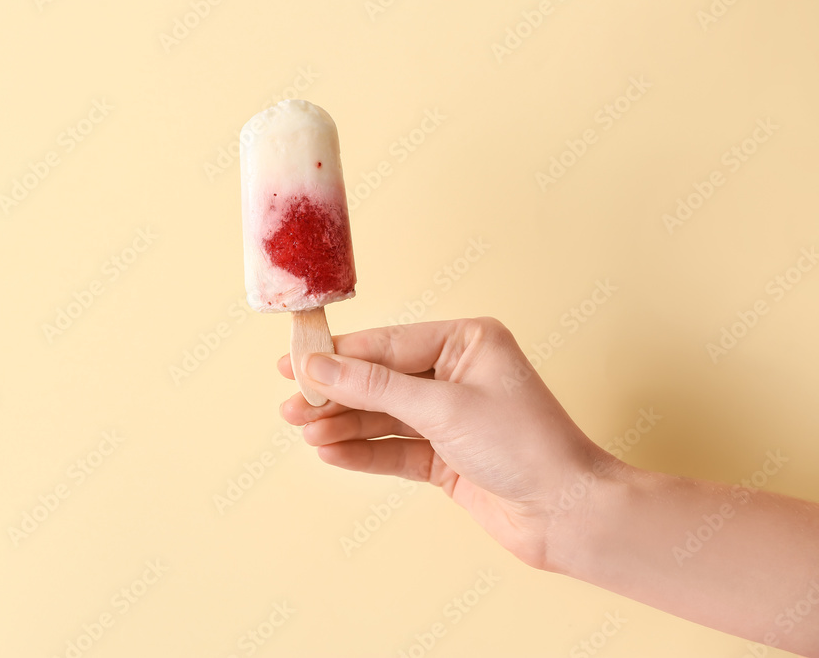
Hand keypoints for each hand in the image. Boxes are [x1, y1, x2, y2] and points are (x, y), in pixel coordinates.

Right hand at [278, 317, 621, 568]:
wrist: (566, 514)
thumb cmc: (525, 446)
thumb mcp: (442, 408)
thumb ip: (375, 387)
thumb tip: (319, 367)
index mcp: (467, 342)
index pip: (387, 344)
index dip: (338, 356)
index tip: (294, 362)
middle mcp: (457, 374)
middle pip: (380, 380)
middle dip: (336, 395)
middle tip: (290, 406)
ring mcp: (450, 417)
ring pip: (383, 416)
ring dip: (343, 425)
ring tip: (304, 431)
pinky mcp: (445, 456)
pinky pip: (394, 448)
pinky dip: (363, 451)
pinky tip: (331, 452)